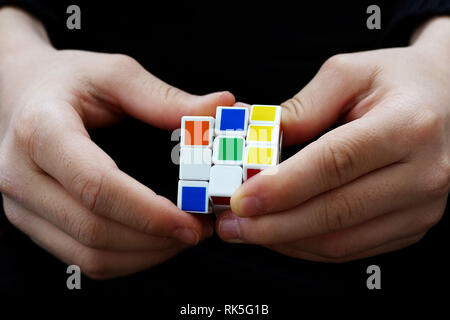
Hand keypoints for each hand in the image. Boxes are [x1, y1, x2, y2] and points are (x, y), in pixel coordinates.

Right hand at [0, 7, 234, 277]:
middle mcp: (22, 175)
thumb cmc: (68, 82)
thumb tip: (219, 107)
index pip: (96, 186)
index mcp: (42, 131)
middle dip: (154, 240)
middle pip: (94, 230)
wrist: (22, 94)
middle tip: (197, 230)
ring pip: (88, 255)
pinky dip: (125, 259)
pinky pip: (81, 259)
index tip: (190, 222)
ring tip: (181, 238)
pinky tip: (153, 242)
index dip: (148, 212)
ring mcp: (22, 205)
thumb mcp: (114, 74)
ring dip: (144, 255)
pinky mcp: (33, 221)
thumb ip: (164, 98)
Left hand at [216, 17, 449, 261]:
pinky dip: (310, 247)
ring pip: (342, 241)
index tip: (242, 199)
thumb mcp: (349, 73)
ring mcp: (421, 206)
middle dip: (274, 224)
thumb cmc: (396, 82)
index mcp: (406, 125)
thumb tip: (258, 140)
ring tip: (247, 232)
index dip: (283, 187)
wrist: (444, 99)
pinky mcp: (412, 225)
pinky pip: (353, 249)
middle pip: (335, 211)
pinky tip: (281, 235)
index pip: (335, 163)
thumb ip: (303, 107)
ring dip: (286, 242)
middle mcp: (423, 172)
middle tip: (231, 225)